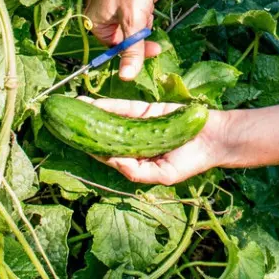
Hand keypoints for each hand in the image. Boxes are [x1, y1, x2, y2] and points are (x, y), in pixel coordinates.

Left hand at [80, 97, 222, 184]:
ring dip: (92, 113)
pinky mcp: (149, 109)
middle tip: (62, 122)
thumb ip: (136, 171)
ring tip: (72, 107)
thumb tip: (110, 160)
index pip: (107, 155)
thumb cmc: (191, 161)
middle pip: (105, 135)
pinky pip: (126, 108)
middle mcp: (134, 142)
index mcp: (136, 160)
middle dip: (85, 129)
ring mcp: (140, 124)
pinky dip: (109, 105)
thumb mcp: (163, 175)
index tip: (70, 143)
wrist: (215, 138)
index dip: (89, 149)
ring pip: (111, 119)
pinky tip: (93, 103)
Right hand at [85, 0, 161, 79]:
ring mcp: (112, 2)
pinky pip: (140, 6)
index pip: (116, 49)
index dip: (137, 49)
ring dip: (146, 11)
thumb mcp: (134, 19)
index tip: (156, 48)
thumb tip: (127, 78)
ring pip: (136, 20)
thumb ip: (132, 50)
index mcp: (93, 23)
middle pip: (127, 35)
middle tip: (147, 12)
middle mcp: (99, 13)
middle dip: (142, 24)